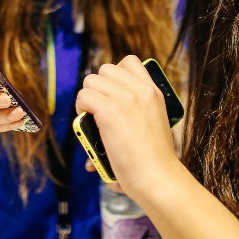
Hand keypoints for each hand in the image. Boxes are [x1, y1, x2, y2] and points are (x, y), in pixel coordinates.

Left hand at [76, 56, 182, 194]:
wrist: (158, 177)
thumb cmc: (155, 161)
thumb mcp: (155, 124)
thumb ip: (136, 114)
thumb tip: (108, 115)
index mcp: (153, 92)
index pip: (129, 61)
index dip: (114, 75)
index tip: (112, 93)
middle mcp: (140, 90)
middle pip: (105, 69)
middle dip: (97, 87)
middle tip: (98, 109)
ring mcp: (125, 98)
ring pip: (90, 81)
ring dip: (86, 98)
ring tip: (91, 118)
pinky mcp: (109, 111)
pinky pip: (84, 97)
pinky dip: (81, 110)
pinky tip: (88, 125)